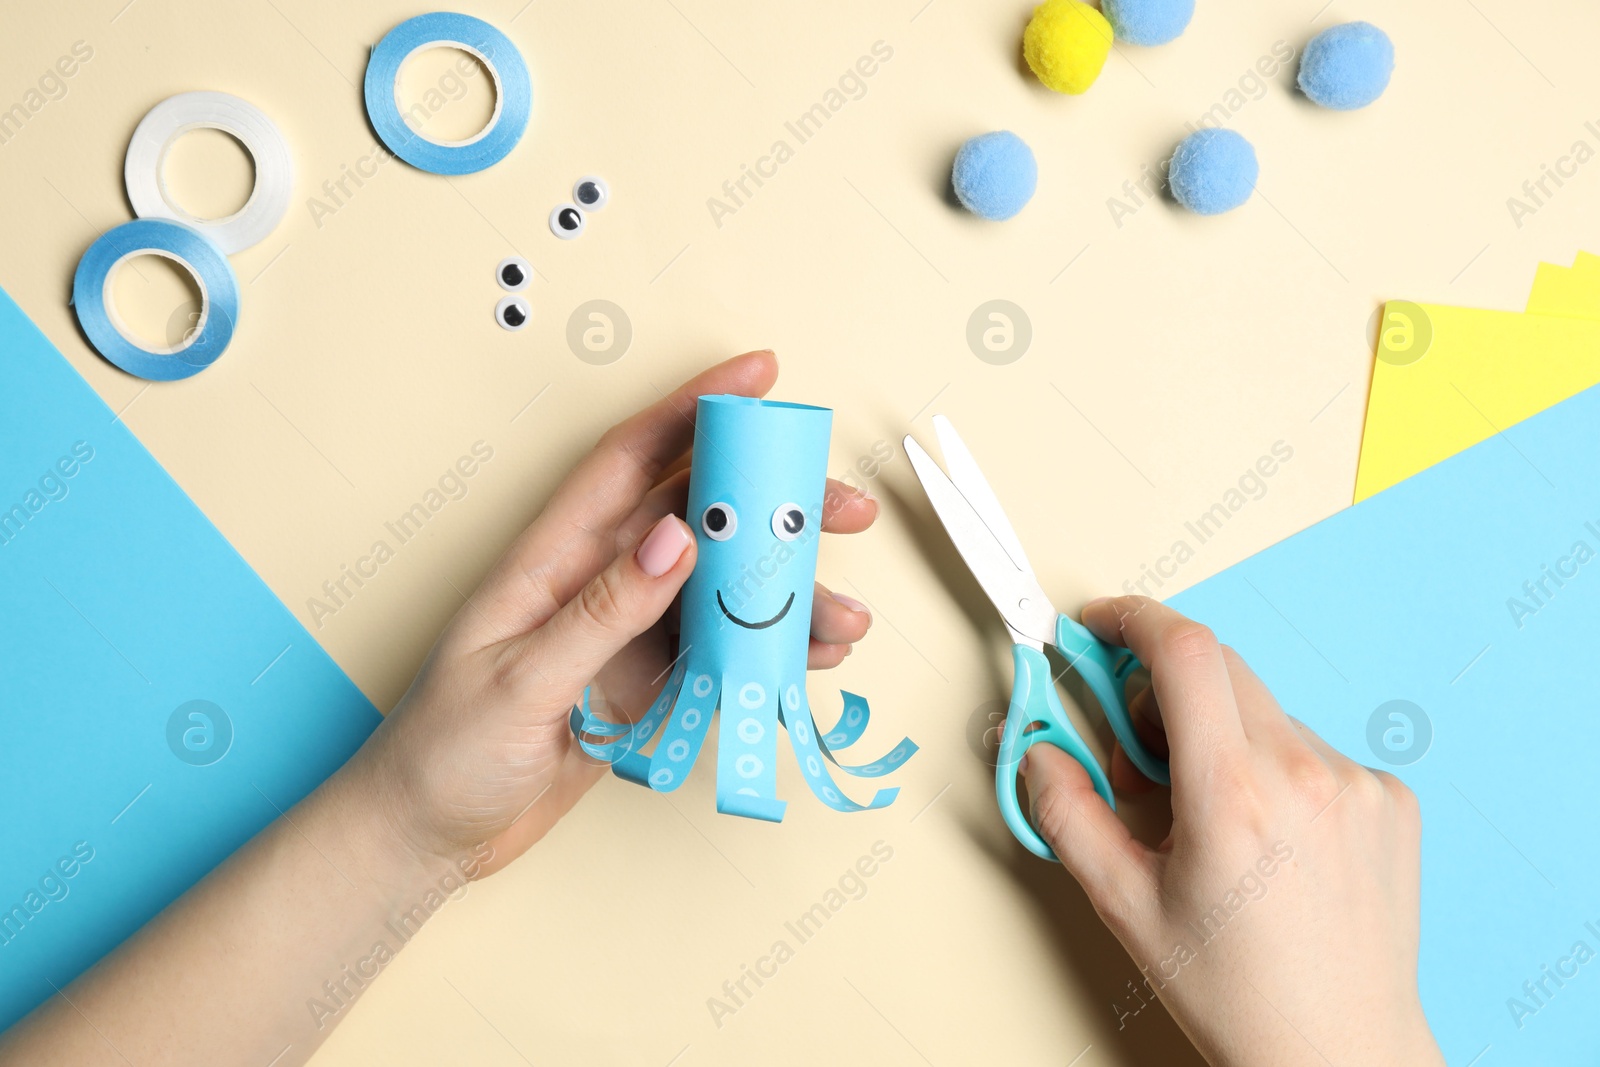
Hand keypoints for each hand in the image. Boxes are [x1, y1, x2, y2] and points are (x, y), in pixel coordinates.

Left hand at [350, 351, 877, 875]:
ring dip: (784, 596)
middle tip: (842, 507)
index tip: (759, 376)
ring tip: (842, 618)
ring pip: (720, 592)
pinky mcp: (643, 685)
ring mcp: (625, 634)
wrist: (427, 837)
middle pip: (699, 518)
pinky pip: (718, 653)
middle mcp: (596, 582)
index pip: (630, 459)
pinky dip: (768, 653)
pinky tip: (809, 658)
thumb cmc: (442, 752)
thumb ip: (601, 611)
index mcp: (551, 558)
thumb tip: (676, 538)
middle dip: (774, 503)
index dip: (694, 408)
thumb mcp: (520, 680)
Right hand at [1020, 596, 1441, 1066]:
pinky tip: (1270, 837)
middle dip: (1163, 689)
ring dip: (1221, 737)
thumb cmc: (1236, 992)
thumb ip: (1068, 813)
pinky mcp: (1393, 799)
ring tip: (1213, 821)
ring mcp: (1358, 784)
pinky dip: (1276, 768)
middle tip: (1138, 753)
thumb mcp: (1125, 906)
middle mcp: (1305, 775)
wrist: (1337, 1051)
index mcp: (1233, 797)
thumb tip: (1038, 750)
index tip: (1100, 625)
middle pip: (1219, 669)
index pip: (1184, 652)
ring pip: (1263, 712)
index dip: (1132, 618)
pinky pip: (1313, 748)